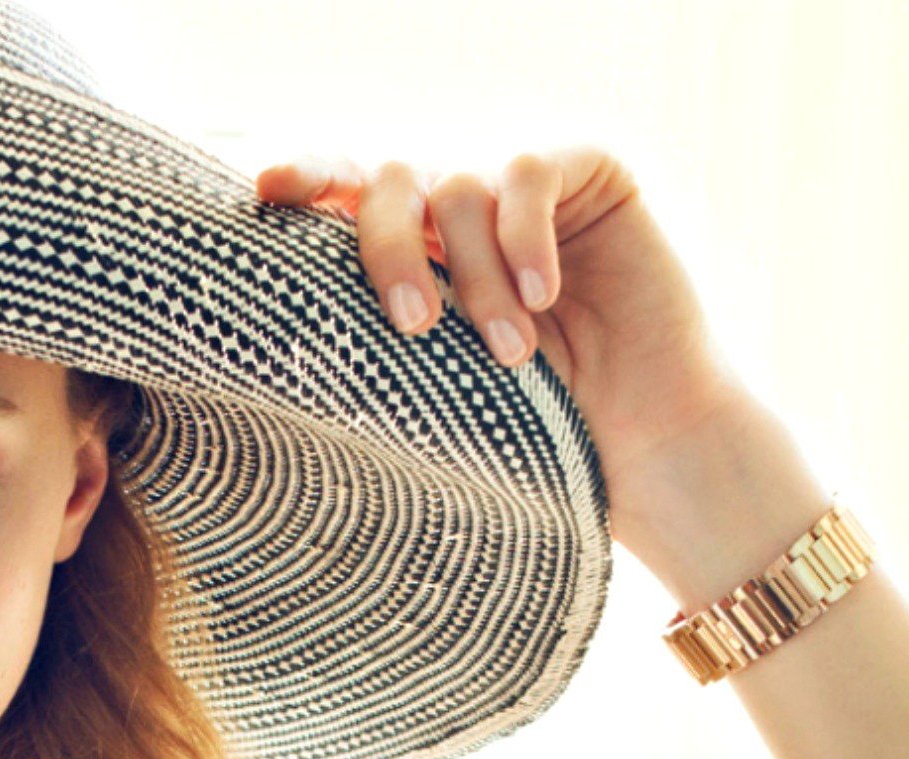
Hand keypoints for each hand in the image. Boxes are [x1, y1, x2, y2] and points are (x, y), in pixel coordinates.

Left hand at [255, 146, 768, 551]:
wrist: (642, 437)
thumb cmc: (532, 420)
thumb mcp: (433, 372)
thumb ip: (380, 320)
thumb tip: (284, 305)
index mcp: (412, 241)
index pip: (344, 185)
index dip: (306, 176)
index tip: (266, 192)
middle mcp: (459, 202)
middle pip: (391, 179)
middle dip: (388, 249)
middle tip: (411, 324)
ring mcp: (522, 181)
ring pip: (461, 185)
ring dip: (477, 274)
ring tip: (510, 353)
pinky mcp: (590, 170)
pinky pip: (531, 171)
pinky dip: (525, 237)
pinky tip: (543, 295)